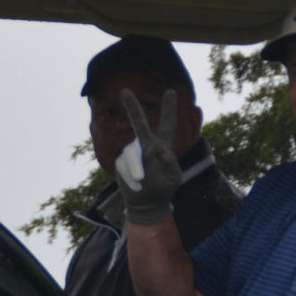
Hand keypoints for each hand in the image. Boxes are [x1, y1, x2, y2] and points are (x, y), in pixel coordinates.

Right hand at [112, 86, 183, 225]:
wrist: (146, 204)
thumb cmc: (163, 189)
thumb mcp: (174, 178)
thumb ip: (169, 163)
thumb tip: (157, 149)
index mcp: (163, 146)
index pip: (167, 125)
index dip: (169, 109)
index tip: (170, 91)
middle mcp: (146, 146)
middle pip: (139, 124)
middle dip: (132, 108)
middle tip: (124, 90)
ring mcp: (132, 153)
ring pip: (131, 153)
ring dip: (136, 168)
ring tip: (142, 181)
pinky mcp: (121, 163)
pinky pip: (124, 166)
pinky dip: (130, 178)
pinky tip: (136, 186)